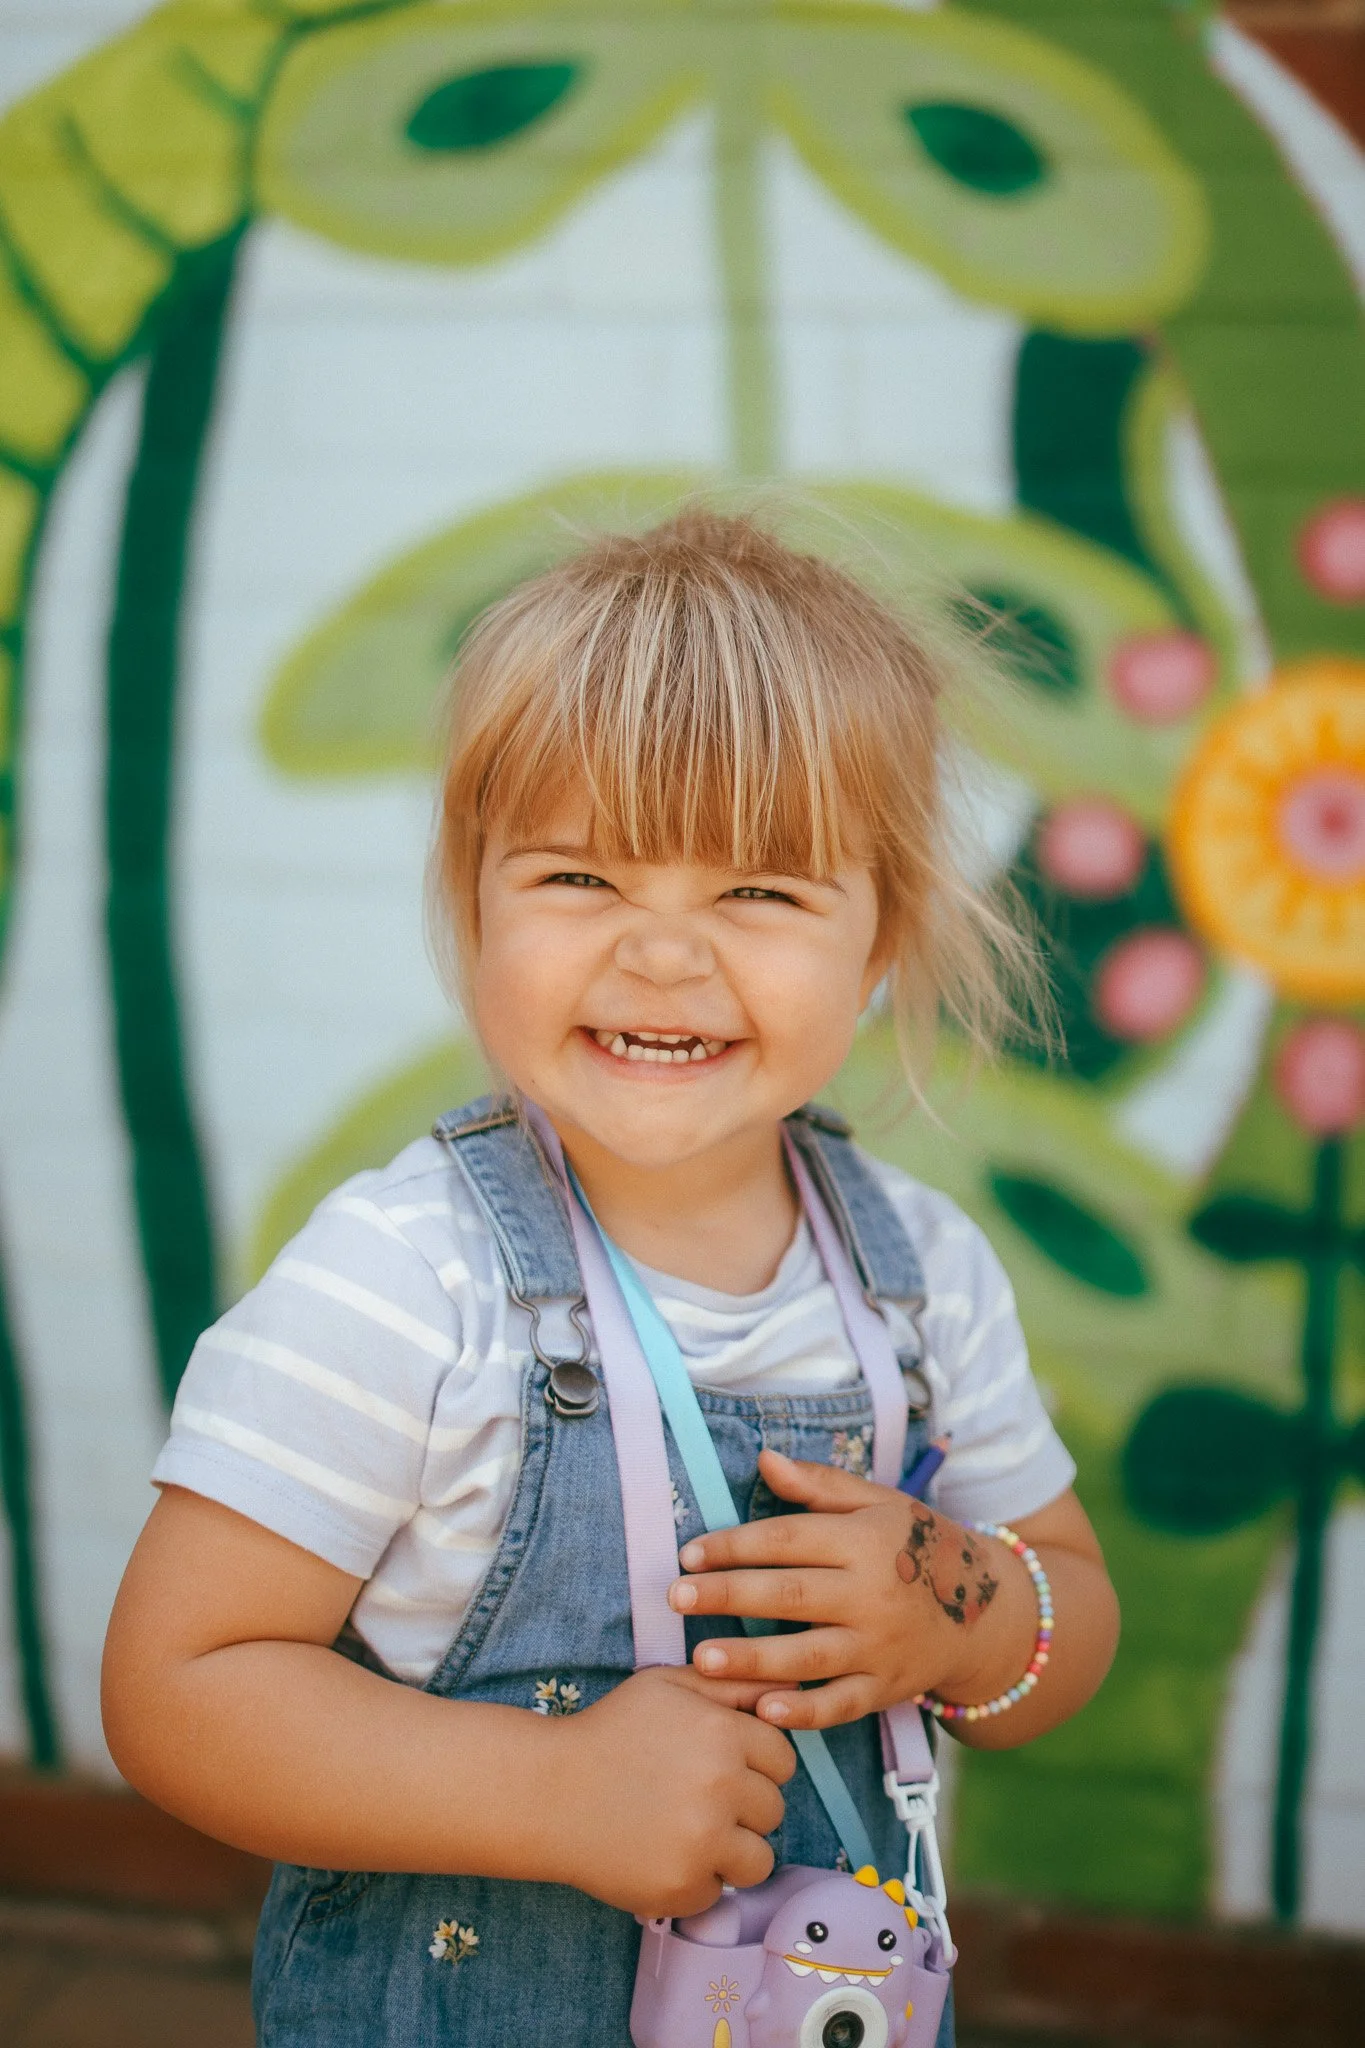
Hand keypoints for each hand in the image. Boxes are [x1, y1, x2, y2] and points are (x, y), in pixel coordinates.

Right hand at [550, 1665, 796, 1917]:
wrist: (548, 1792)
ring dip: (730, 1851)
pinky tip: (660, 1853)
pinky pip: (717, 1892)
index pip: (783, 1761)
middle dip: (743, 1808)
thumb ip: (733, 1683)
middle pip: (773, 1810)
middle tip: (695, 1800)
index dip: (754, 1765)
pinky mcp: (682, 1887)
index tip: (719, 1767)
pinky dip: (695, 1880)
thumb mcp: (668, 1686)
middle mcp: (721, 1787)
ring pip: (758, 1860)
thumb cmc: (611, 1732)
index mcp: (723, 1734)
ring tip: (686, 1832)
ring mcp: (703, 1841)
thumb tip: (794, 1685)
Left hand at [667, 1449, 1016, 1729]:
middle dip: (729, 1597)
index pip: (787, 1540)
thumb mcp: (877, 1503)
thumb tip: (764, 1459)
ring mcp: (879, 1646)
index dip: (734, 1546)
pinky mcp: (885, 1689)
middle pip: (789, 1595)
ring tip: (701, 1659)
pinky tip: (762, 1709)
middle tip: (675, 1598)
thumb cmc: (915, 1547)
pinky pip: (840, 1705)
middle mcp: (871, 1594)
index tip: (688, 1555)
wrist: (988, 1612)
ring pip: (807, 1655)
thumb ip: (819, 1485)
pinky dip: (803, 1711)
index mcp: (864, 1541)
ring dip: (752, 1659)